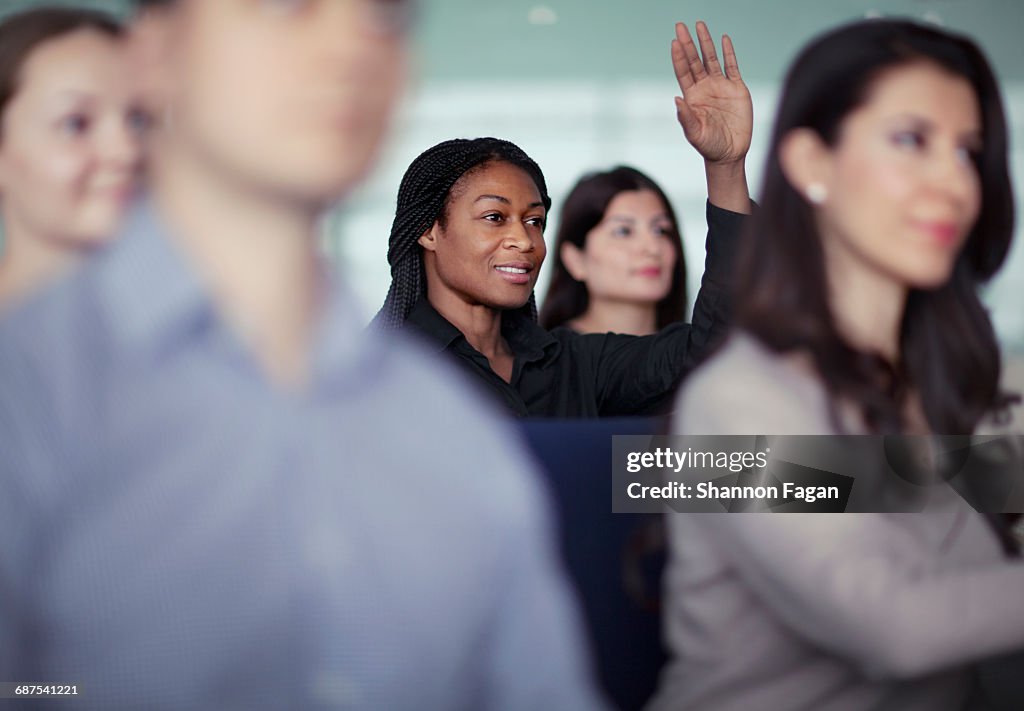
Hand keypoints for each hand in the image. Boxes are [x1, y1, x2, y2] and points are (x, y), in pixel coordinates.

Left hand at [671, 21, 752, 165]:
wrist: (730, 154)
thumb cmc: (709, 146)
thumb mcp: (694, 133)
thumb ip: (685, 116)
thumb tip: (676, 98)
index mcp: (692, 97)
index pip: (683, 71)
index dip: (679, 57)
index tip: (675, 41)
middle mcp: (704, 88)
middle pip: (695, 60)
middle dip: (688, 43)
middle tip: (680, 25)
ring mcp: (720, 86)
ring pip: (712, 59)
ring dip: (706, 43)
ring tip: (700, 25)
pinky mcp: (737, 89)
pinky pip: (732, 67)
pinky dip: (728, 53)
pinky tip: (724, 39)